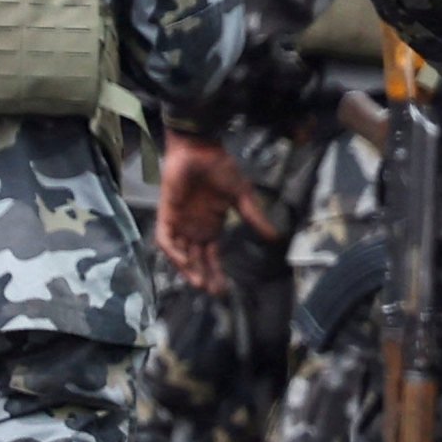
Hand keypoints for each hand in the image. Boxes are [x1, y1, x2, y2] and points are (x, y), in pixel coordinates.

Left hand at [157, 132, 277, 292]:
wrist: (200, 149)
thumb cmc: (220, 167)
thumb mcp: (242, 196)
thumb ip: (255, 217)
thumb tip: (276, 236)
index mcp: (210, 225)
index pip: (211, 256)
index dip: (216, 272)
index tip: (224, 289)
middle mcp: (194, 228)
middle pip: (195, 260)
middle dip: (202, 277)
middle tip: (213, 291)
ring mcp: (179, 222)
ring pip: (179, 254)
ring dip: (187, 269)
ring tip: (199, 282)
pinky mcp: (167, 214)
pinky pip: (166, 239)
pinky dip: (173, 252)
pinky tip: (185, 260)